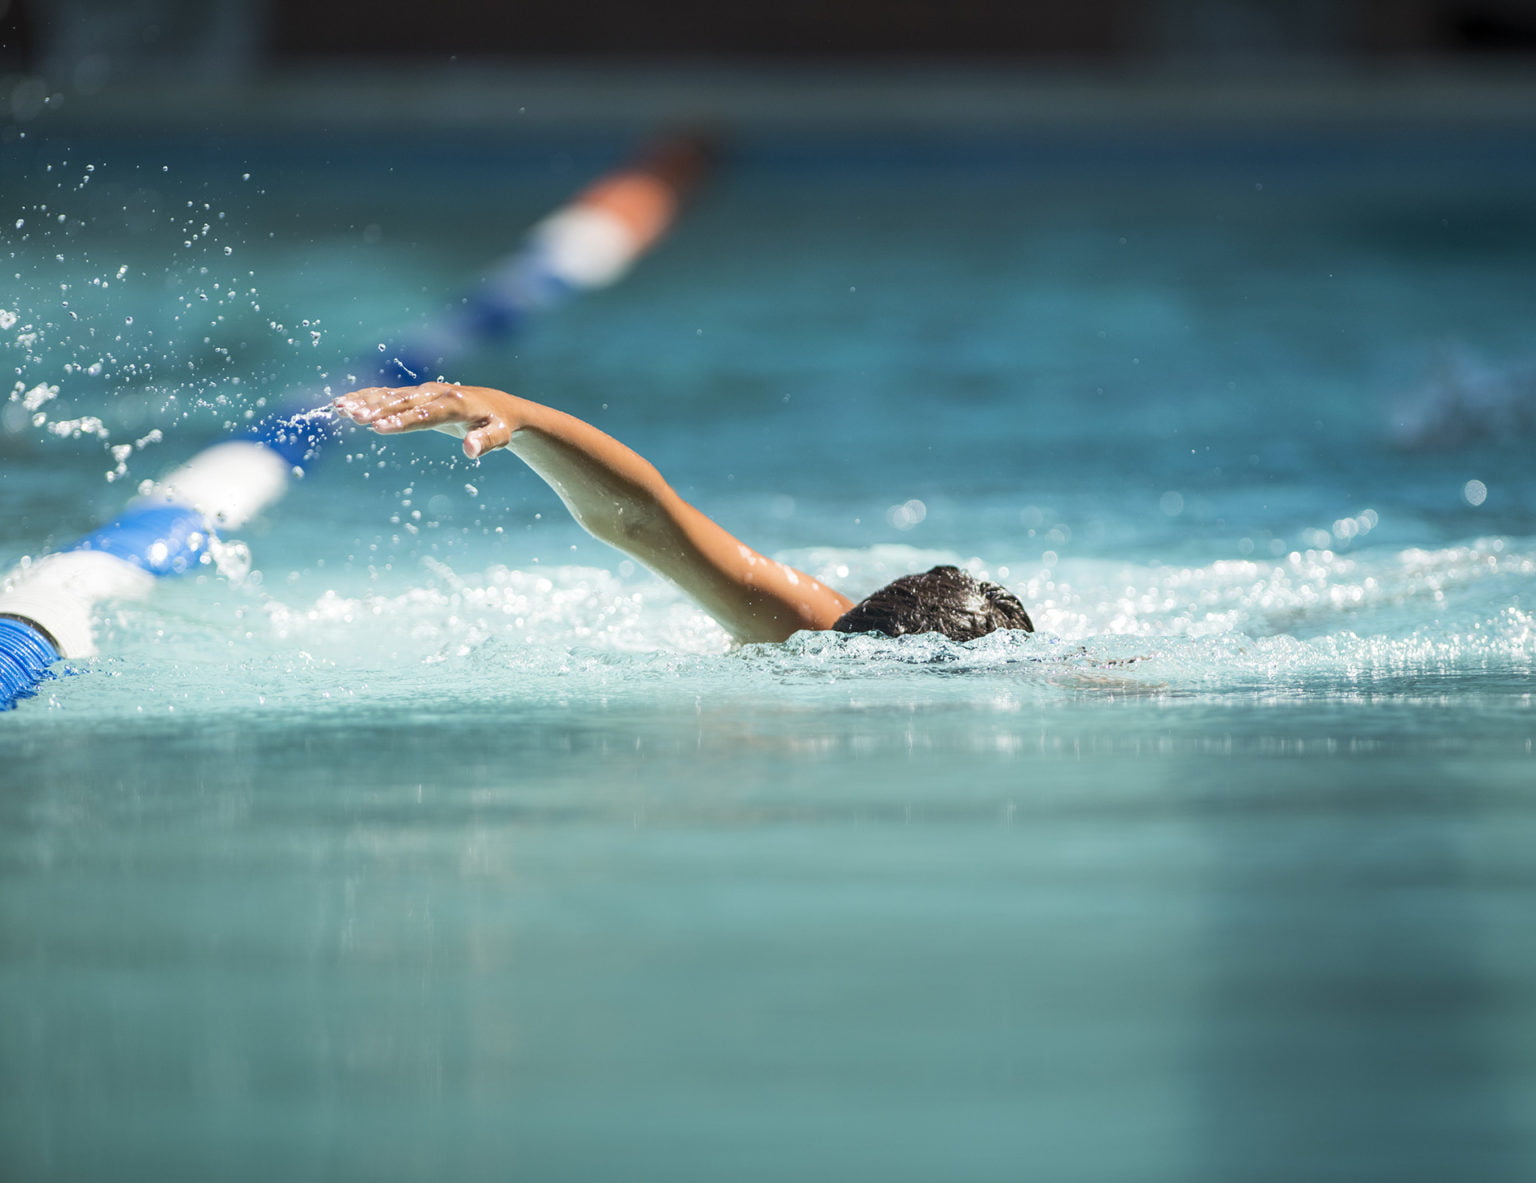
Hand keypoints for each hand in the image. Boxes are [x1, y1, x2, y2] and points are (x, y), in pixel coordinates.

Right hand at [333, 383, 516, 458]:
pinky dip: (367, 397)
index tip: (380, 427)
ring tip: (340, 408)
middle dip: (378, 409)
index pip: (426, 414)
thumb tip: (470, 450)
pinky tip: (343, 403)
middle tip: (352, 416)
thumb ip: (485, 441)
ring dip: (366, 401)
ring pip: (392, 395)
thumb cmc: (498, 424)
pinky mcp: (416, 395)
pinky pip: (388, 395)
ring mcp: (424, 392)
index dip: (403, 420)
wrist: (496, 407)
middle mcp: (436, 394)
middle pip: (403, 402)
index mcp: (455, 404)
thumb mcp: (499, 435)